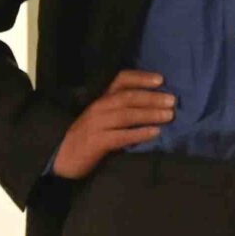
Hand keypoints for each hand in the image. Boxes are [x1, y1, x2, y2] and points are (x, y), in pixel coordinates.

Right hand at [52, 68, 175, 179]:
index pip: (120, 80)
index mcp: (100, 100)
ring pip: (126, 115)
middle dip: (151, 98)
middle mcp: (98, 108)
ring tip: (169, 115)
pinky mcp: (96, 142)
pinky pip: (121, 136)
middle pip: (127, 97)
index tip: (161, 80)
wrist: (62, 158)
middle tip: (172, 100)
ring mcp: (96, 124)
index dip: (141, 78)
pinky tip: (155, 133)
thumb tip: (153, 107)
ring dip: (149, 114)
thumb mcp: (101, 118)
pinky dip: (139, 133)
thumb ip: (120, 111)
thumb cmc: (87, 137)